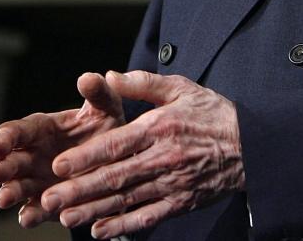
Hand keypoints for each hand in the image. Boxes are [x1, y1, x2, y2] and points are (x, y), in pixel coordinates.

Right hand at [0, 71, 126, 227]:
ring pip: (16, 188)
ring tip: (6, 198)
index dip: (4, 138)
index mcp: (41, 130)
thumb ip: (98, 93)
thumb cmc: (107, 129)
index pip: (15, 131)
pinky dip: (31, 215)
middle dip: (1, 167)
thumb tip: (88, 78)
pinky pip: (35, 211)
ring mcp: (38, 182)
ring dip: (9, 193)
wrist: (122, 161)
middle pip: (9, 161)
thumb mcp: (106, 108)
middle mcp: (33, 156)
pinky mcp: (48, 204)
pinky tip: (29, 217)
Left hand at [40, 70, 245, 237]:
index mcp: (160, 127)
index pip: (116, 144)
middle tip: (50, 198)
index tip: (60, 166)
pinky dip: (123, 226)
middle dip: (80, 190)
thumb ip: (143, 82)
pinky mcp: (181, 202)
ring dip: (93, 210)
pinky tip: (100, 231)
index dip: (87, 157)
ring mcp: (172, 183)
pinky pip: (148, 216)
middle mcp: (163, 157)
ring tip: (65, 218)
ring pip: (126, 199)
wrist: (252, 146)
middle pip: (115, 177)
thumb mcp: (181, 88)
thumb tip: (109, 76)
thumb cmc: (213, 114)